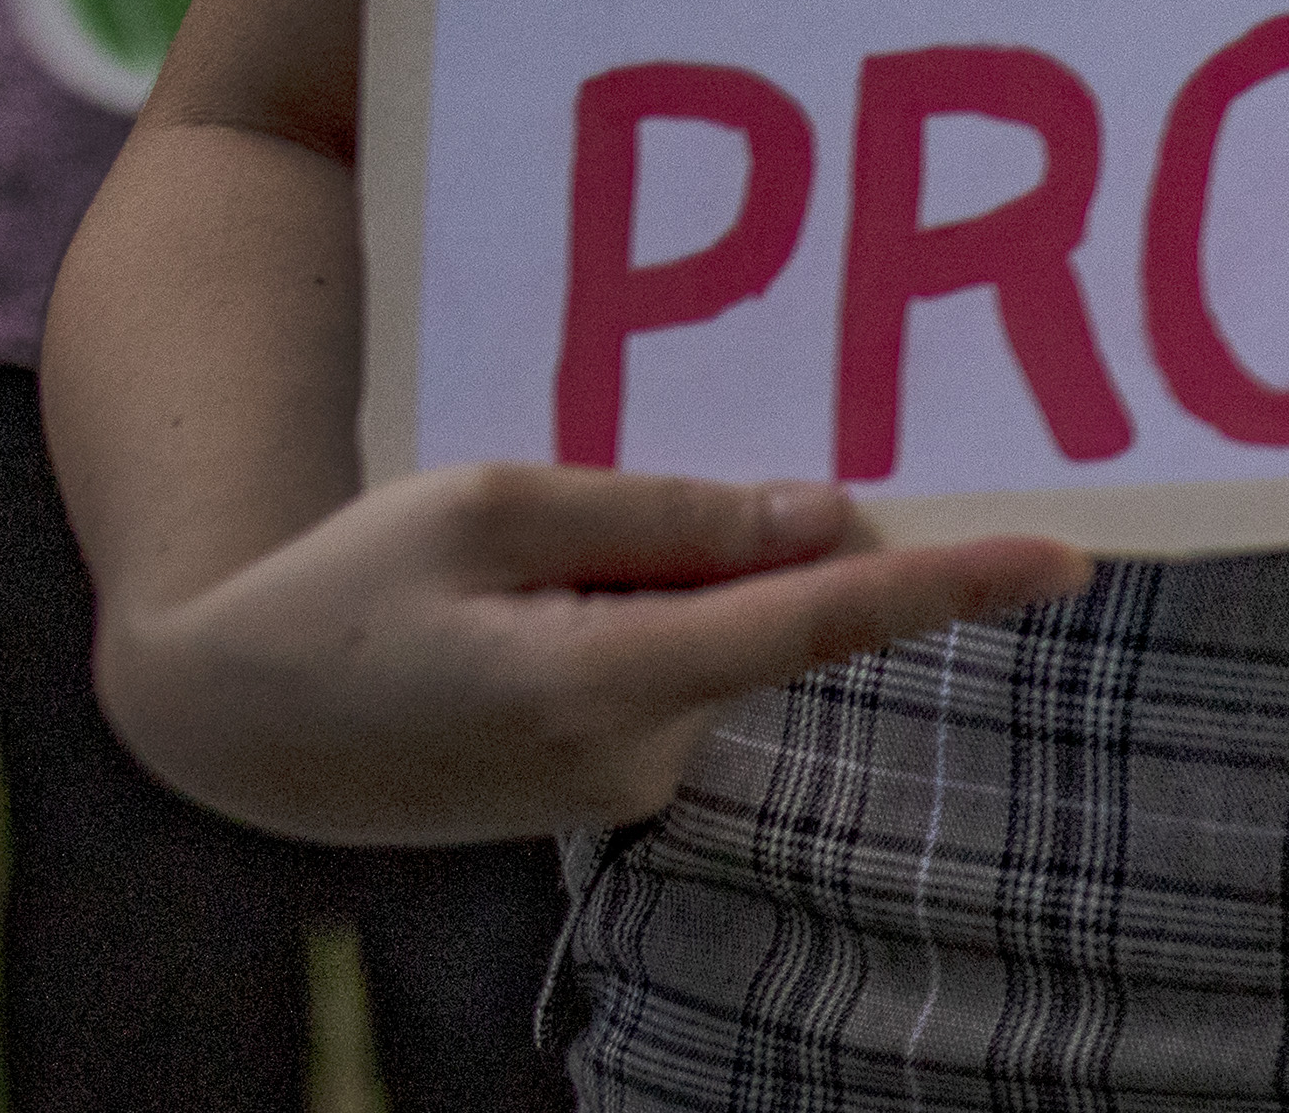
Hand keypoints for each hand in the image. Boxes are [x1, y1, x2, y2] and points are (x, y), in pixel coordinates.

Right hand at [95, 462, 1088, 847]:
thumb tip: (823, 515)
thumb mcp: (491, 503)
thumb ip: (668, 511)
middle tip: (562, 509)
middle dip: (712, 531)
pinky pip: (658, 662)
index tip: (1065, 556)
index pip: (822, 623)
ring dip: (647, 571)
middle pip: (752, 605)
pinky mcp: (595, 786)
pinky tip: (502, 606)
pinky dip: (620, 611)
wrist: (223, 719)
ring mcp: (616, 785)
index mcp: (604, 683)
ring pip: (704, 630)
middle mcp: (632, 757)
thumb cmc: (344, 588)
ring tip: (493, 569)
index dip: (948, 585)